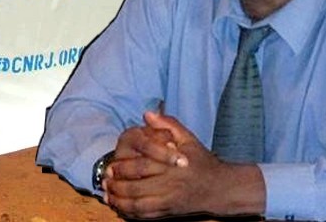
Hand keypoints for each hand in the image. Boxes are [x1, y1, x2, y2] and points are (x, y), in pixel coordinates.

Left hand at [103, 112, 264, 218]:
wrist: (221, 189)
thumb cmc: (202, 161)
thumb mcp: (189, 139)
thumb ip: (168, 125)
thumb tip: (147, 113)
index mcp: (172, 166)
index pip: (143, 167)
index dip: (123, 168)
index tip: (111, 166)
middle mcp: (170, 185)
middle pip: (137, 189)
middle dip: (117, 187)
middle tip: (104, 182)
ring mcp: (170, 202)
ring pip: (139, 206)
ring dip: (120, 202)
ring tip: (108, 196)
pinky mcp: (170, 213)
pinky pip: (147, 217)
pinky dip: (131, 214)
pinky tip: (120, 208)